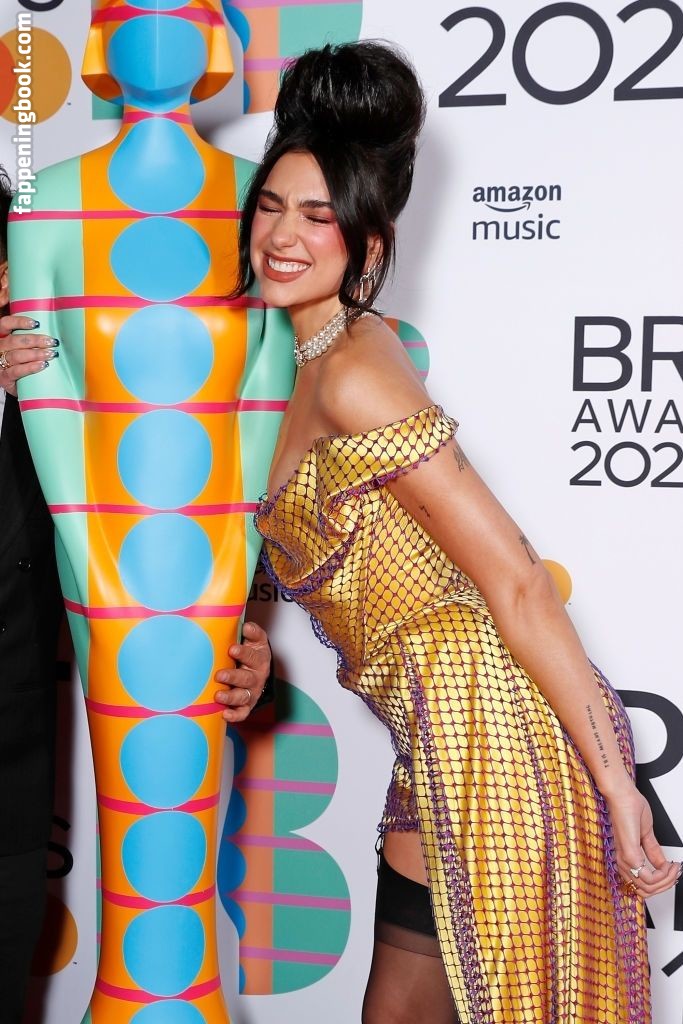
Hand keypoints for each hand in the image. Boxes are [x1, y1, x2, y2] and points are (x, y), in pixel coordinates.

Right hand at [0, 315, 57, 395]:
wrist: (17, 385)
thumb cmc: (21, 362)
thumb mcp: (21, 347)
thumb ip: (29, 338)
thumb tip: (49, 333)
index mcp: (2, 337)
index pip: (5, 324)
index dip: (19, 322)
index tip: (36, 323)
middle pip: (14, 340)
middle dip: (35, 340)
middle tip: (51, 342)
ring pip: (16, 355)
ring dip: (36, 354)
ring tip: (50, 354)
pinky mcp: (4, 378)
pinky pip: (17, 371)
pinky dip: (31, 367)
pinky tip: (42, 365)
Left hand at [213, 621, 271, 722]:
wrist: (257, 671)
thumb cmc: (251, 653)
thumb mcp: (255, 641)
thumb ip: (251, 633)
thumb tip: (246, 626)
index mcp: (259, 659)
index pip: (253, 655)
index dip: (243, 653)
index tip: (232, 649)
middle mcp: (257, 677)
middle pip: (246, 678)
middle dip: (233, 677)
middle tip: (220, 675)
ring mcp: (252, 692)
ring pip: (243, 696)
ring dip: (231, 697)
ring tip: (218, 696)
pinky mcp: (247, 705)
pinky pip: (242, 713)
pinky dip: (235, 715)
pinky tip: (224, 714)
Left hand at [605, 783, 680, 897]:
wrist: (623, 794)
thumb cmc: (629, 807)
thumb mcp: (645, 833)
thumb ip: (652, 851)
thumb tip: (662, 864)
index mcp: (626, 857)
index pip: (641, 886)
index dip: (661, 883)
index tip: (673, 871)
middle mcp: (623, 860)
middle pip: (645, 891)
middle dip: (666, 885)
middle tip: (676, 874)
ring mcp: (625, 858)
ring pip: (647, 887)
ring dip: (666, 881)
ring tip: (674, 869)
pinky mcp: (630, 852)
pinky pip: (646, 877)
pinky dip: (662, 875)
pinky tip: (669, 865)